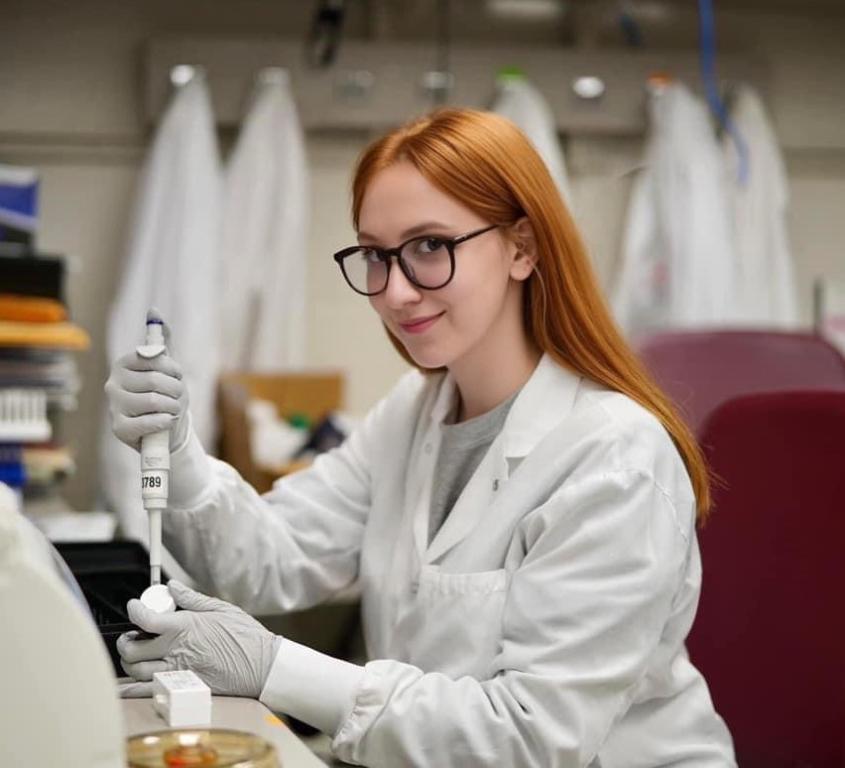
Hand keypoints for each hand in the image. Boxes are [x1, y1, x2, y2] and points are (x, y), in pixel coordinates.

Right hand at [104, 308, 189, 451]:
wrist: (166, 429)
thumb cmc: (166, 395)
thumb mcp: (167, 368)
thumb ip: (161, 341)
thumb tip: (154, 310)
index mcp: (123, 364)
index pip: (153, 358)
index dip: (173, 369)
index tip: (177, 376)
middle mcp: (112, 383)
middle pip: (155, 380)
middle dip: (176, 390)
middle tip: (177, 398)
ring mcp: (114, 407)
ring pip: (155, 401)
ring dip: (174, 407)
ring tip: (172, 410)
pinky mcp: (119, 429)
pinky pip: (148, 422)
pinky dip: (165, 422)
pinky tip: (167, 421)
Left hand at [117, 580, 280, 698]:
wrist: (262, 666)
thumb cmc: (246, 637)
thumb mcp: (221, 609)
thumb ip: (191, 599)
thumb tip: (172, 587)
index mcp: (185, 626)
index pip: (145, 618)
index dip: (134, 610)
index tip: (133, 606)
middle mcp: (176, 650)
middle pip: (132, 648)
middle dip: (126, 640)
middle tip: (132, 635)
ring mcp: (177, 672)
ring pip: (136, 671)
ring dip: (130, 663)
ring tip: (138, 655)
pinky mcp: (182, 689)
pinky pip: (147, 692)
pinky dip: (131, 689)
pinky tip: (128, 683)